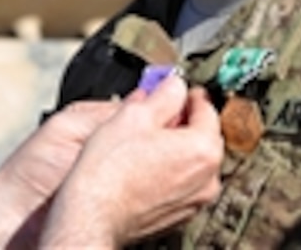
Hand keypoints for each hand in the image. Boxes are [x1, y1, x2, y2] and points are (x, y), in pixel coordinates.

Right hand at [40, 77, 222, 246]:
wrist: (93, 213)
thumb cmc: (110, 171)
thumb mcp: (135, 114)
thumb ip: (163, 94)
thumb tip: (174, 85)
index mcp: (203, 150)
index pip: (207, 109)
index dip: (188, 94)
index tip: (178, 89)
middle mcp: (207, 179)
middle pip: (203, 136)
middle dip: (183, 121)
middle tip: (157, 111)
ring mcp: (194, 201)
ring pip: (193, 161)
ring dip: (176, 146)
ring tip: (145, 139)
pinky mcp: (178, 214)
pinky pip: (182, 183)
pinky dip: (169, 169)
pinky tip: (143, 164)